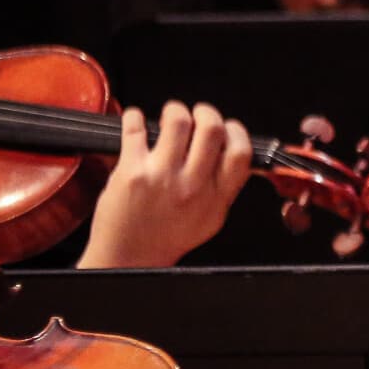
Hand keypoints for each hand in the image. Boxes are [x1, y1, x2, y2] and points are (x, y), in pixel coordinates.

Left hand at [78, 102, 252, 267]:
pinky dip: (134, 117)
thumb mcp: (211, 219)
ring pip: (178, 121)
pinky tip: (135, 119)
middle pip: (212, 129)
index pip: (239, 152)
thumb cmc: (166, 239)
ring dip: (174, 110)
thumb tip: (231, 154)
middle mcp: (192, 186)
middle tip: (198, 113)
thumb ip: (224, 189)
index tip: (227, 127)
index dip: (236, 131)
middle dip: (206, 112)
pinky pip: (135, 128)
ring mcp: (161, 177)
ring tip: (169, 115)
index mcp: (216, 198)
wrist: (128, 258)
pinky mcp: (131, 172)